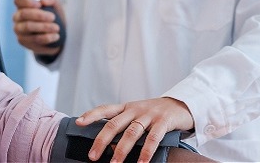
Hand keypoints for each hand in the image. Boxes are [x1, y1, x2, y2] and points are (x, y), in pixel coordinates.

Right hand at [12, 0, 64, 55]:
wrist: (56, 33)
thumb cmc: (52, 14)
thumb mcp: (55, 3)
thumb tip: (43, 1)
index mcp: (23, 5)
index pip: (18, 0)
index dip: (27, 1)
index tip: (39, 4)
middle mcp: (17, 16)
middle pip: (23, 14)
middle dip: (39, 15)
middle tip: (53, 17)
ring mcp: (18, 29)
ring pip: (28, 26)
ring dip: (44, 27)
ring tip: (56, 28)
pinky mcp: (23, 41)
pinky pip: (34, 39)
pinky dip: (46, 37)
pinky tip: (55, 36)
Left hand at [76, 97, 193, 162]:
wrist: (181, 104)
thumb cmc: (154, 113)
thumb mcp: (137, 115)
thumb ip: (124, 127)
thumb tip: (110, 146)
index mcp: (126, 107)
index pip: (105, 109)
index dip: (91, 115)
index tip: (78, 123)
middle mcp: (135, 109)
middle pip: (114, 124)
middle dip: (101, 141)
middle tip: (93, 156)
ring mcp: (149, 115)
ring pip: (131, 133)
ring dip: (121, 150)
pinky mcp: (163, 122)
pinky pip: (153, 138)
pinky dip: (146, 152)